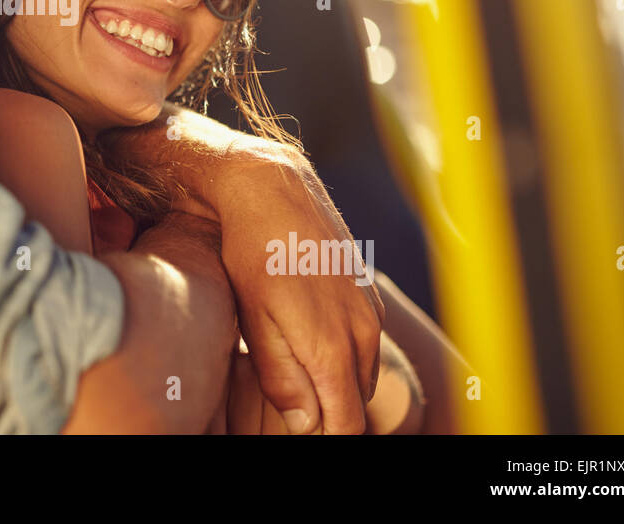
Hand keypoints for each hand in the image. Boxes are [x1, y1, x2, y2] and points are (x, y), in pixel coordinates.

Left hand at [110, 106, 384, 433]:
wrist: (272, 188)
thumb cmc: (253, 253)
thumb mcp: (254, 319)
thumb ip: (282, 376)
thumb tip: (307, 425)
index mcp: (333, 347)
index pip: (346, 424)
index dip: (325, 435)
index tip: (299, 430)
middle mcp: (362, 332)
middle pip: (356, 402)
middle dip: (329, 410)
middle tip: (290, 401)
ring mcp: (369, 310)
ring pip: (361, 371)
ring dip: (336, 379)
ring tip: (293, 366)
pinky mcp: (367, 292)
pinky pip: (363, 341)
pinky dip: (342, 351)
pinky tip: (307, 332)